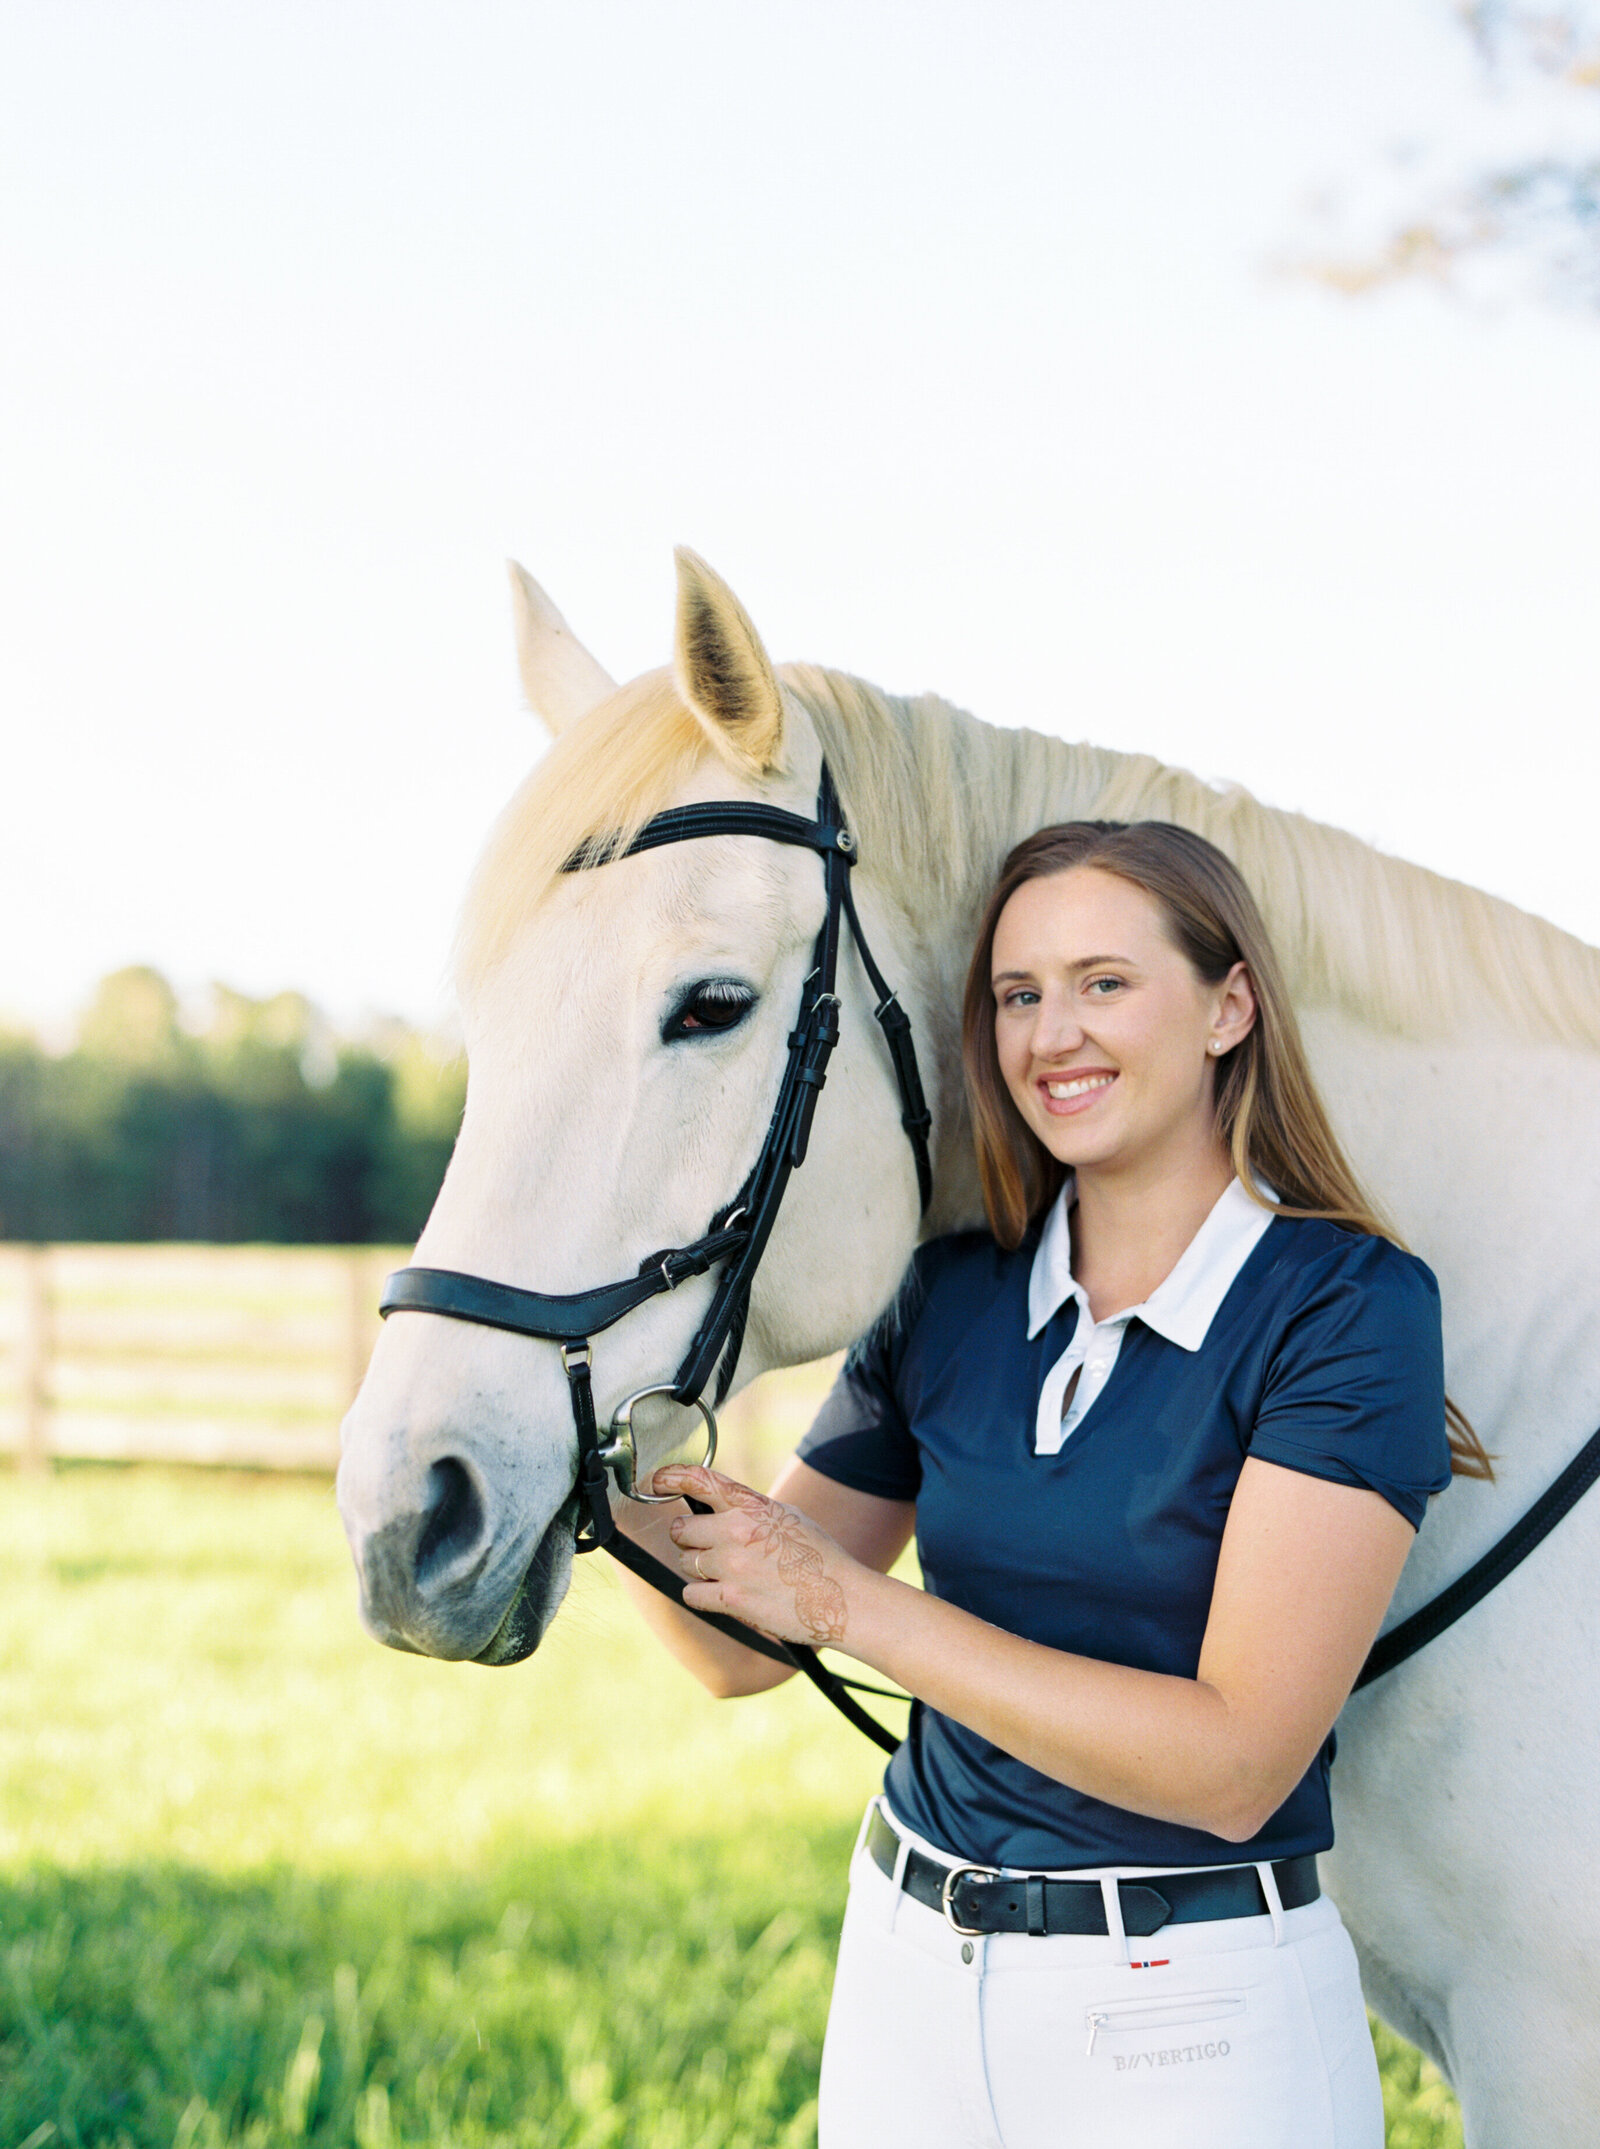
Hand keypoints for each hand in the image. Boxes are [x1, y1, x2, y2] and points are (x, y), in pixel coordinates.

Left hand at [650, 1465, 854, 1648]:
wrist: (840, 1598)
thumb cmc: (817, 1556)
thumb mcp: (786, 1516)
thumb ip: (748, 1510)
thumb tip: (715, 1510)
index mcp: (752, 1505)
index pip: (700, 1481)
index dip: (670, 1478)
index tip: (656, 1481)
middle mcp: (737, 1530)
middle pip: (680, 1530)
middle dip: (688, 1539)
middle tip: (707, 1548)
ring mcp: (732, 1565)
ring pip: (685, 1562)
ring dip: (698, 1569)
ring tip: (728, 1574)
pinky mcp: (731, 1599)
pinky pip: (692, 1593)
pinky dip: (702, 1596)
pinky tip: (724, 1595)